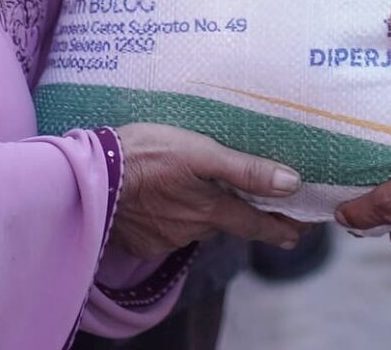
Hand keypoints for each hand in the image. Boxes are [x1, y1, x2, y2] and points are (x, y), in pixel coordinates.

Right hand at [109, 124, 309, 258]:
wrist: (92, 177)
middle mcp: (191, 229)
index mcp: (210, 209)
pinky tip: (164, 200)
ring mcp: (164, 237)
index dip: (278, 228)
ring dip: (203, 214)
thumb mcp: (200, 151)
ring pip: (195, 227)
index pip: (254, 224)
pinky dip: (171, 217)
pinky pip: (166, 231)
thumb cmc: (147, 154)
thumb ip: (245, 169)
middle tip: (260, 216)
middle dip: (242, 219)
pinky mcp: (140, 240)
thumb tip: (291, 183)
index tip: (298, 233)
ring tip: (201, 194)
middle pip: (224, 225)